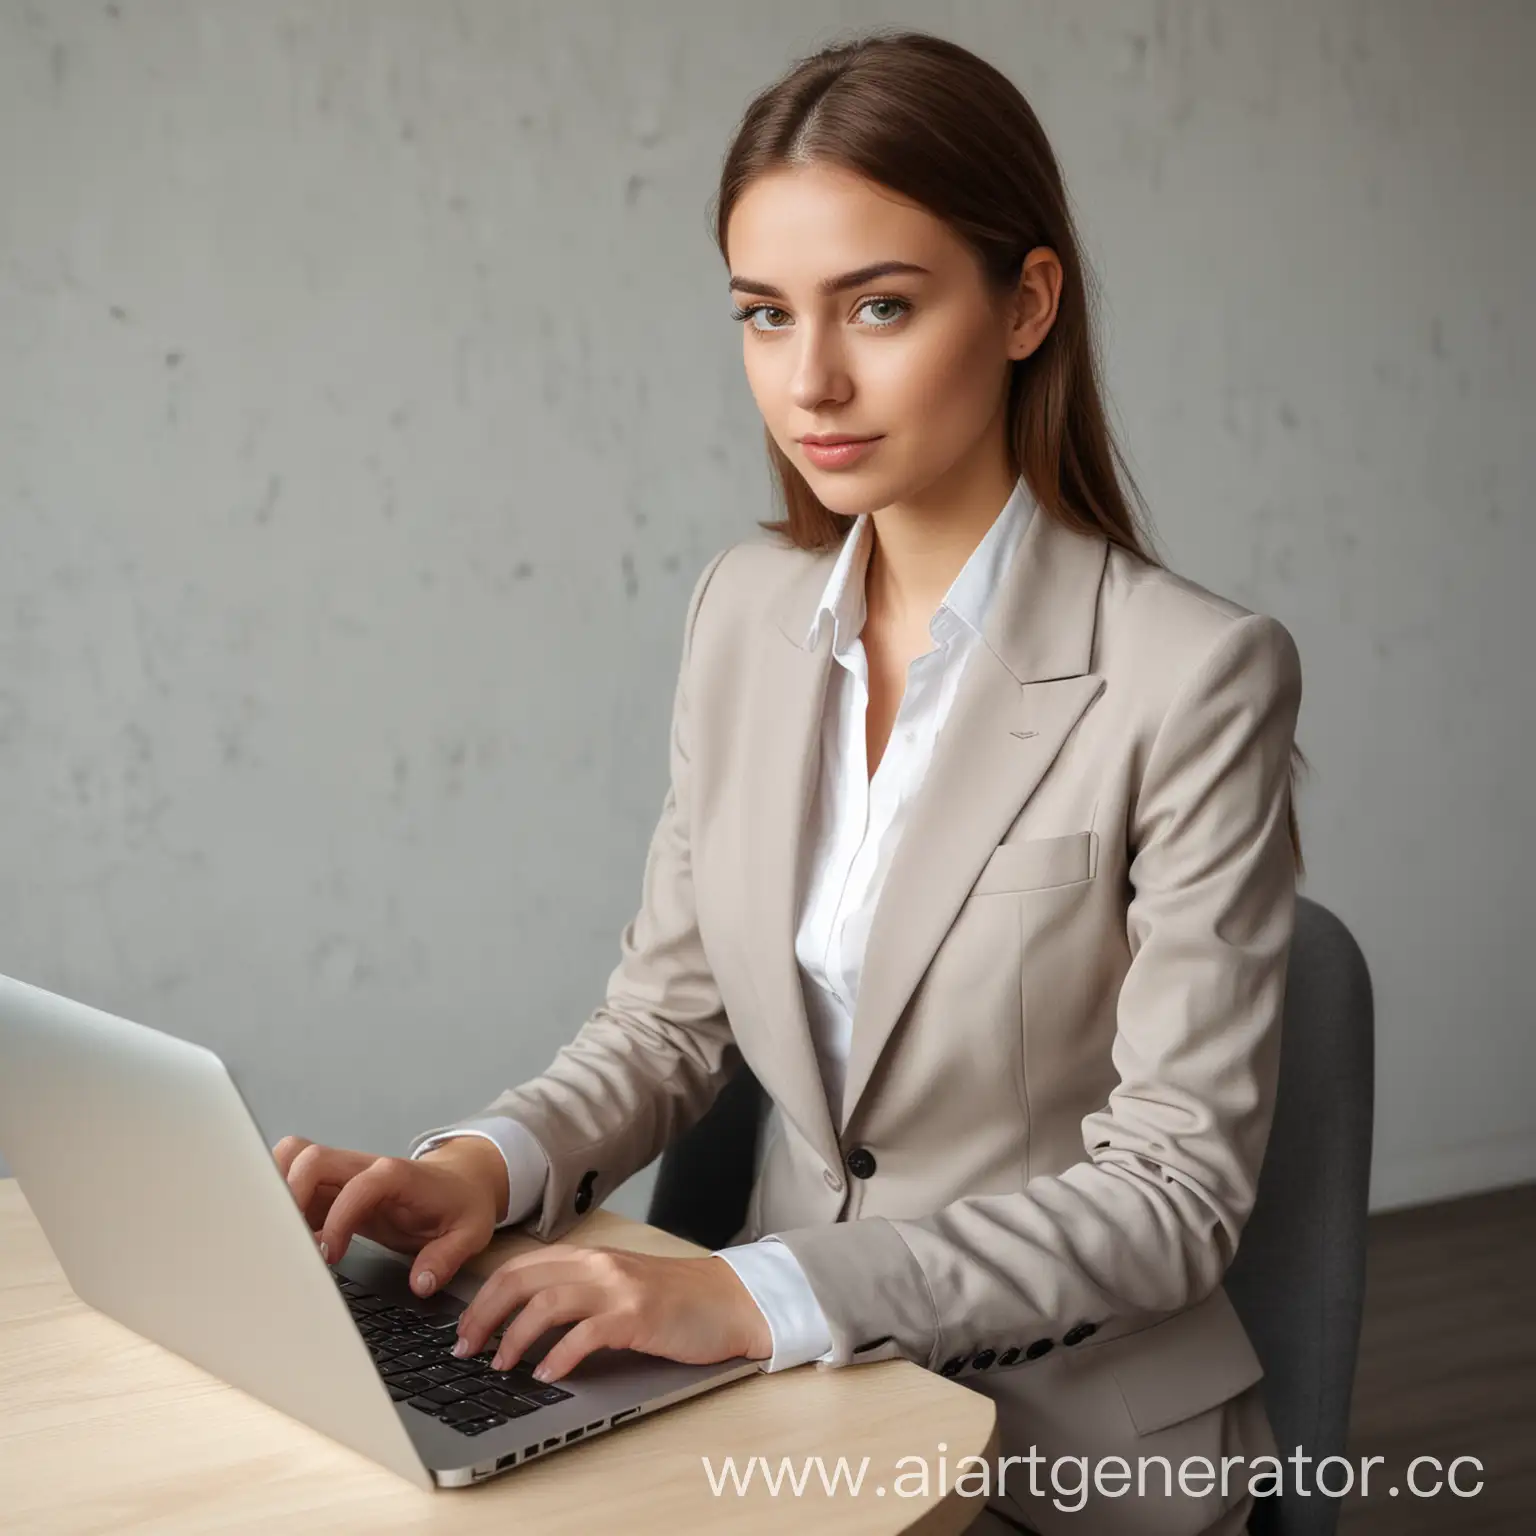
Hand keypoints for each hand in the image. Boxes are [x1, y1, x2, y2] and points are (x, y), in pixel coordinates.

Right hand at [271, 1135, 498, 1295]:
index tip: (330, 1256)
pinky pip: (294, 1177)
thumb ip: (447, 1257)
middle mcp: (366, 1167)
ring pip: (296, 1157)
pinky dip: (278, 1198)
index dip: (340, 1218)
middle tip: (287, 1243)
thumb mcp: (470, 1233)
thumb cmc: (461, 1205)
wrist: (462, 1181)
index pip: (361, 1185)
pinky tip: (283, 1234)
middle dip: (291, 1195)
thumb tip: (421, 1282)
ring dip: (276, 1188)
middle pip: (315, 1158)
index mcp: (399, 1177)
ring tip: (276, 1235)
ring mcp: (346, 1174)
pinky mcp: (333, 1186)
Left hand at [451, 1244, 773, 1382]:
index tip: (463, 1330)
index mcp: (588, 1256)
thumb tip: (521, 1323)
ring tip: (501, 1366)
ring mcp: (619, 1287)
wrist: (728, 1300)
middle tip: (465, 1350)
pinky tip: (548, 1376)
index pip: (519, 1268)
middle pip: (522, 1281)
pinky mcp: (638, 1314)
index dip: (483, 1298)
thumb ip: (577, 1293)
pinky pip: (587, 1333)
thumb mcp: (617, 1285)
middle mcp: (598, 1264)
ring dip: (514, 1338)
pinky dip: (560, 1356)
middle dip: (484, 1316)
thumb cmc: (673, 1299)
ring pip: (547, 1304)